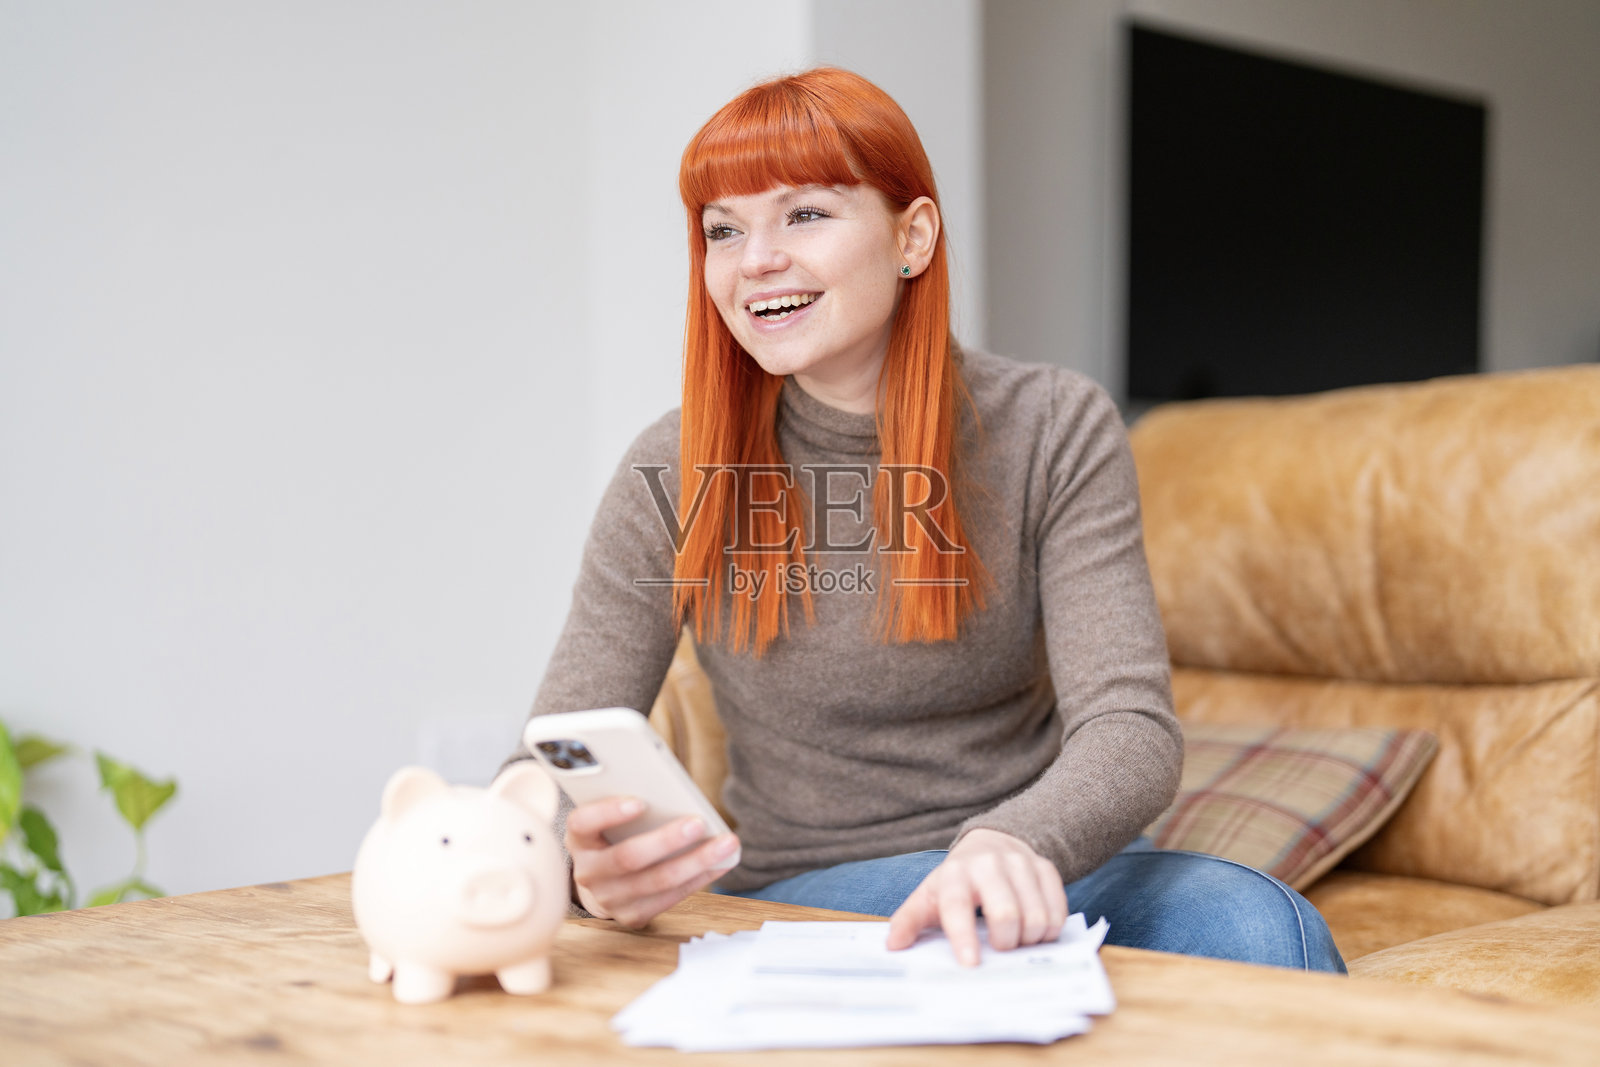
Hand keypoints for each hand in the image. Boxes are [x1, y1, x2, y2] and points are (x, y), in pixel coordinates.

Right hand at [565, 796, 740, 927]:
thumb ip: (631, 805)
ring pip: (656, 881)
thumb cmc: (615, 836)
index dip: (609, 813)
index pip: (583, 823)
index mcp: (578, 838)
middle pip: (628, 858)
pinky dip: (699, 879)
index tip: (641, 801)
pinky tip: (721, 863)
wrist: (603, 881)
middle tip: (699, 823)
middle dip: (666, 840)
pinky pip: (670, 899)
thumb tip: (674, 795)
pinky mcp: (632, 916)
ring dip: (695, 862)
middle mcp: (588, 872)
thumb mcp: (610, 819)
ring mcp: (608, 899)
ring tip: (725, 843)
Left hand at [885, 828, 1066, 966]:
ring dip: (1031, 939)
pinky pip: (1058, 909)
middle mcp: (988, 864)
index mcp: (954, 874)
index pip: (958, 907)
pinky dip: (1050, 929)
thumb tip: (893, 946)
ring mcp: (1020, 863)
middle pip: (1007, 915)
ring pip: (1037, 916)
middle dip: (1006, 943)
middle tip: (1001, 948)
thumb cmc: (956, 882)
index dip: (964, 936)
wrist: (990, 845)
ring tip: (1018, 939)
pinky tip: (1036, 929)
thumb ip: (909, 921)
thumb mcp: (928, 897)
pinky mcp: (1045, 867)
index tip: (970, 964)